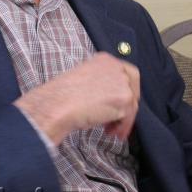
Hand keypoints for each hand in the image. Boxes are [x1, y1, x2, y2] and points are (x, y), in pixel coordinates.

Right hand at [14, 52, 139, 144]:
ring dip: (122, 119)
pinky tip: (111, 132)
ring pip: (131, 104)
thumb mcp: (85, 78)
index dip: (126, 89)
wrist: (59, 104)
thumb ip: (102, 81)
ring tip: (110, 129)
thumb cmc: (64, 94)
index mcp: (105, 59)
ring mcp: (122, 82)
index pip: (126, 72)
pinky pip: (128, 117)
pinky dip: (122, 127)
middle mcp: (116, 67)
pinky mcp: (124, 98)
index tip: (120, 102)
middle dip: (127, 105)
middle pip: (132, 87)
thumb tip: (112, 97)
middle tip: (118, 118)